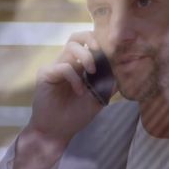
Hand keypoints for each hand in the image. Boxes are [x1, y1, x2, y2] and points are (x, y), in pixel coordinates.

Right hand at [12, 32, 106, 168]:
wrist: (57, 132)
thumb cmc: (75, 116)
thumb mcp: (98, 100)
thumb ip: (108, 86)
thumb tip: (122, 73)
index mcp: (80, 67)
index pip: (89, 45)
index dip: (101, 45)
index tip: (113, 55)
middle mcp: (68, 63)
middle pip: (77, 37)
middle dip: (91, 39)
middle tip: (100, 52)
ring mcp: (56, 67)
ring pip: (71, 46)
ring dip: (86, 56)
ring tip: (92, 72)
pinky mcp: (46, 74)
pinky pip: (63, 66)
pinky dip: (75, 77)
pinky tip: (80, 91)